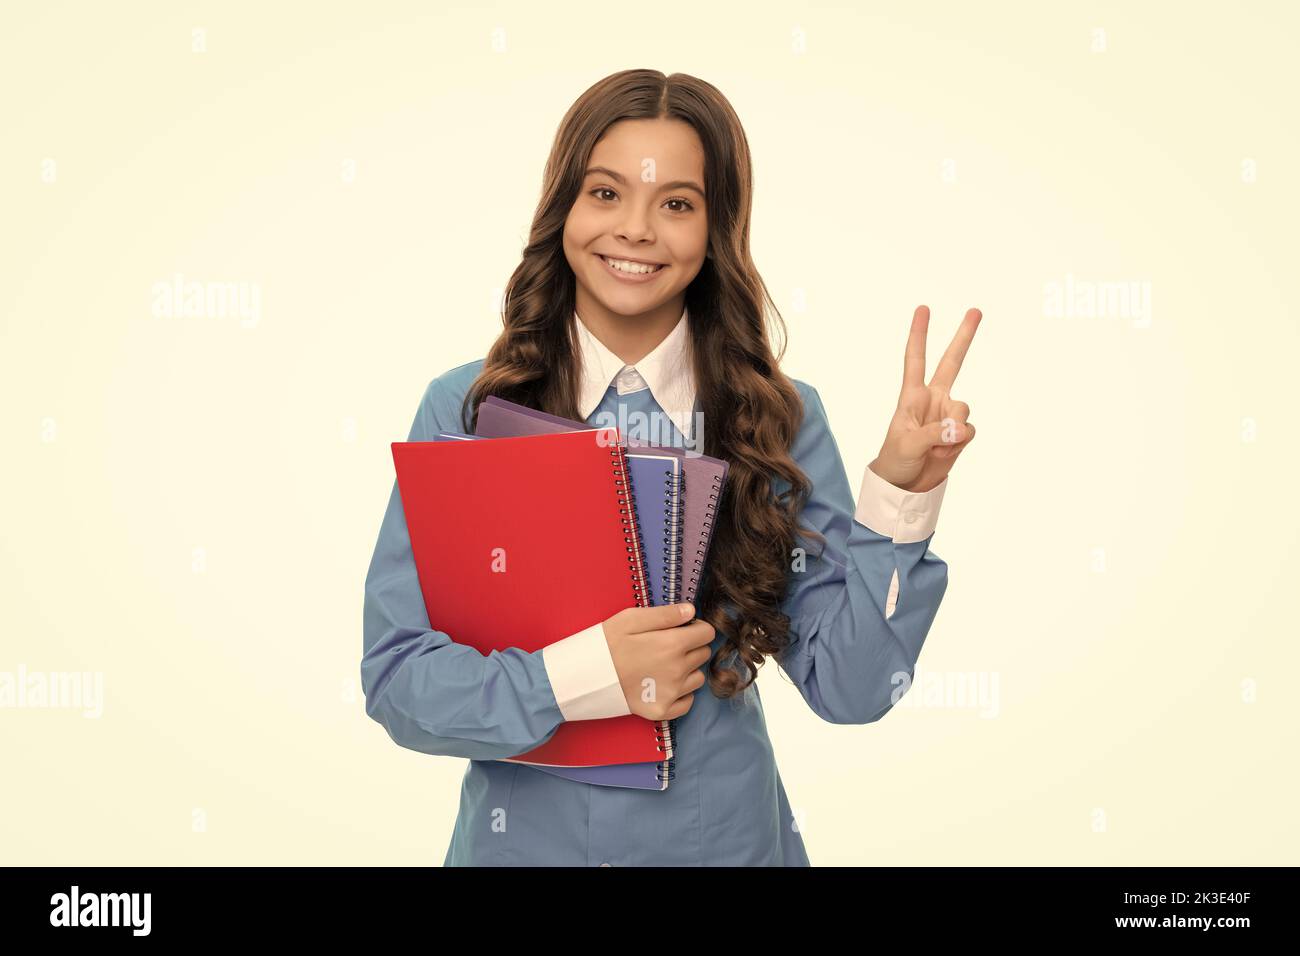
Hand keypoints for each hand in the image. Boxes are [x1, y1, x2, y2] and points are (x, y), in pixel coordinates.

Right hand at [601, 603, 712, 720]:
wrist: (583, 677)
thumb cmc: (606, 643)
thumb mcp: (631, 618)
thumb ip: (665, 614)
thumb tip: (691, 611)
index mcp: (673, 644)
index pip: (707, 633)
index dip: (696, 628)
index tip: (682, 629)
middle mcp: (678, 670)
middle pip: (703, 654)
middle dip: (690, 647)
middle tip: (666, 646)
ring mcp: (671, 693)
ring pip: (698, 678)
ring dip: (688, 670)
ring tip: (664, 666)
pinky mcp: (662, 710)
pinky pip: (687, 702)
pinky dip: (681, 694)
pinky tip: (664, 685)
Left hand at [870, 305, 980, 492]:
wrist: (905, 485)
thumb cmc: (895, 459)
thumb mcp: (907, 445)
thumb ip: (934, 433)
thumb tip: (960, 428)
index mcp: (912, 396)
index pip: (915, 359)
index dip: (919, 334)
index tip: (923, 309)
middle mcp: (933, 399)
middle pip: (952, 362)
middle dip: (963, 337)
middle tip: (976, 311)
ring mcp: (947, 415)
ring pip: (963, 410)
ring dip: (953, 431)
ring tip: (934, 447)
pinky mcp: (959, 433)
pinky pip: (969, 432)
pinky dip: (958, 444)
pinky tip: (943, 452)